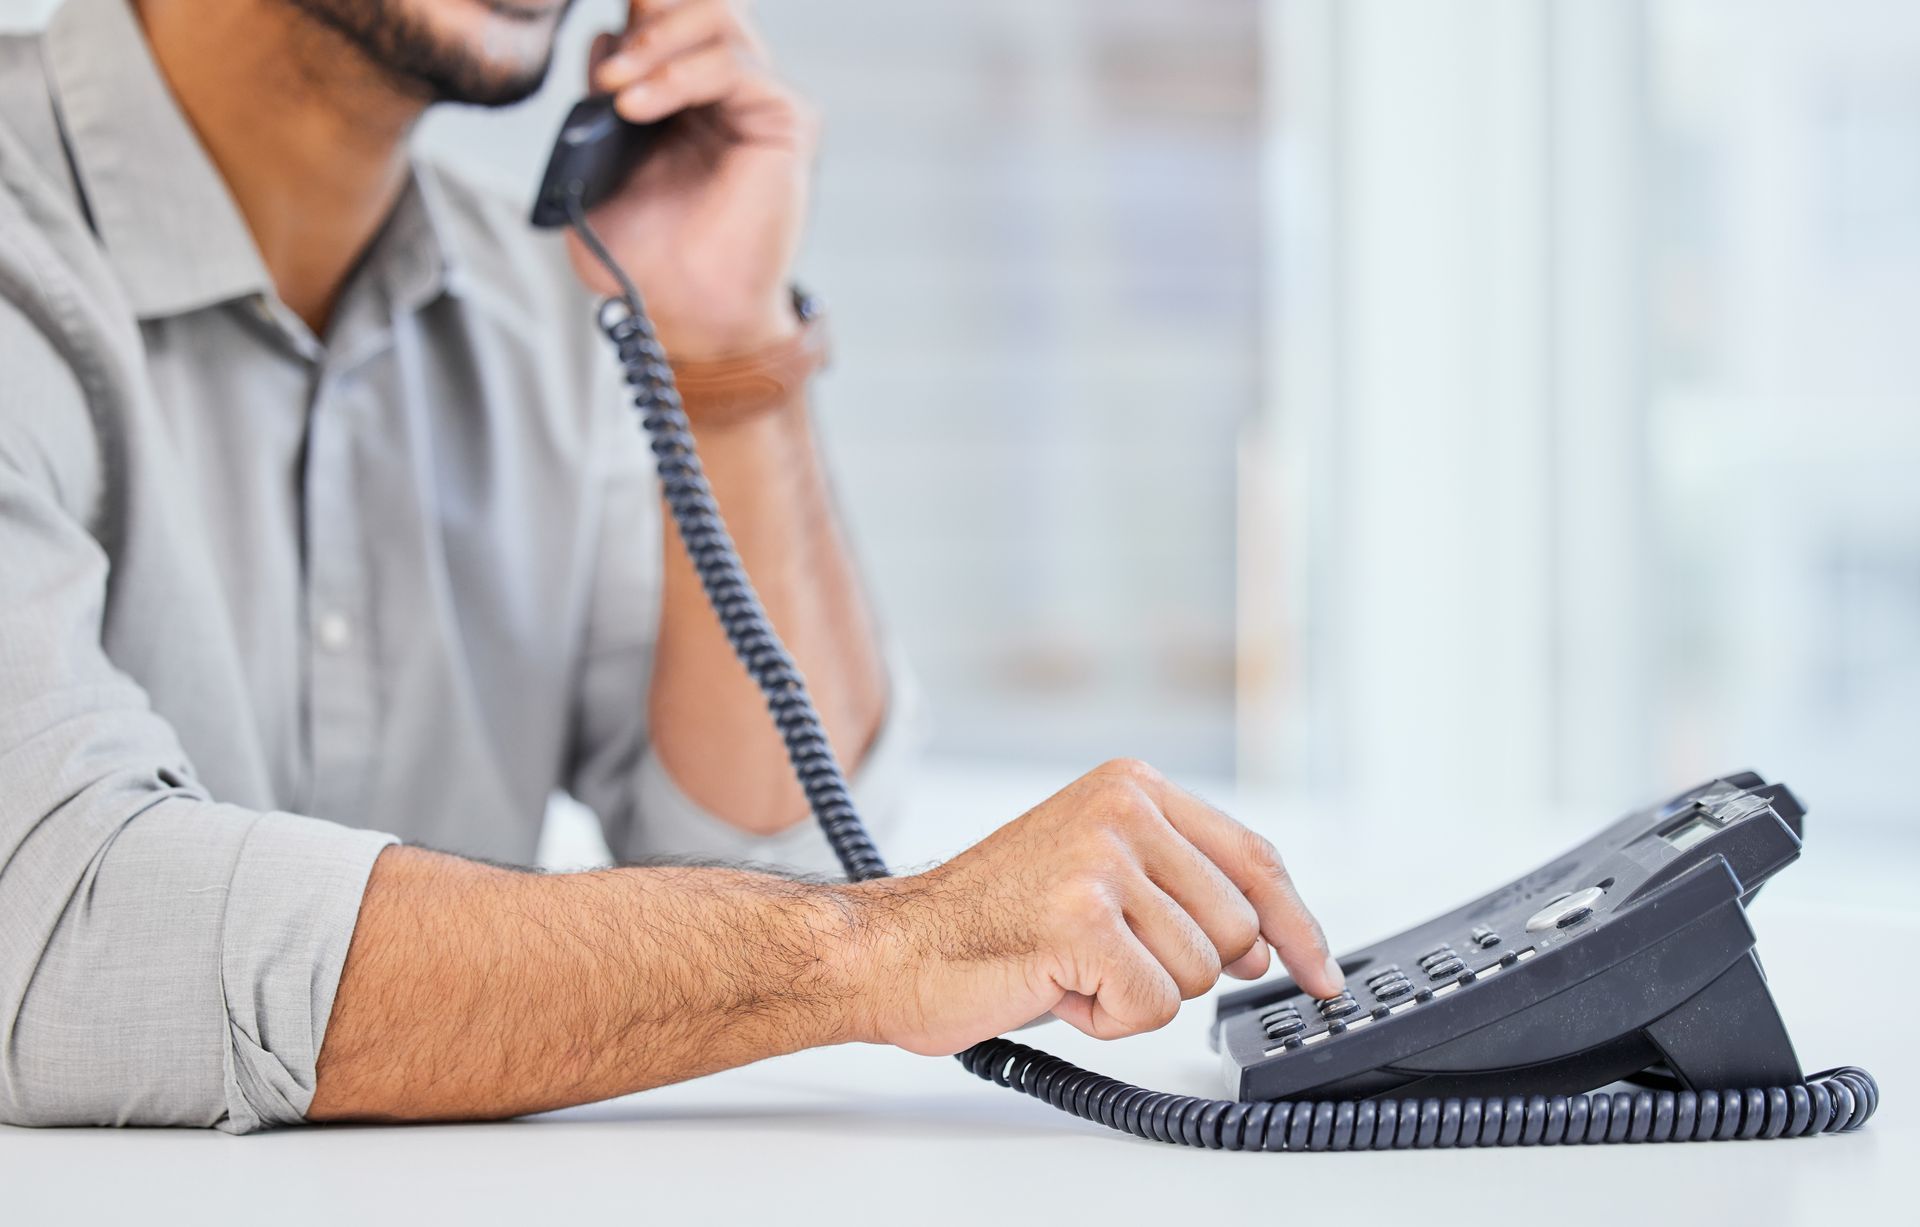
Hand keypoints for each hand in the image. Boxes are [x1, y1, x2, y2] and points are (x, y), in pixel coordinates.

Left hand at [570, 0, 815, 359]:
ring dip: (655, 39)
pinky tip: (634, 106)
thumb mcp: (598, 169)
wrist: (689, 314)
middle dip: (646, 14)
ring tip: (614, 84)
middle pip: (694, 2)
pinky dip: (677, 75)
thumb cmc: (649, 259)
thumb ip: (595, 104)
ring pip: (717, 15)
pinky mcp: (784, 119)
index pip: (661, 17)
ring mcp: (759, 100)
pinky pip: (732, 65)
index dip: (632, 16)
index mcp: (684, 95)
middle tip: (608, 62)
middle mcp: (727, 88)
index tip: (594, 53)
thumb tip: (602, 41)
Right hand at [845, 759, 1345, 1056]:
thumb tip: (1268, 944)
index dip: (1298, 923)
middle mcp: (1122, 809)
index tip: (1322, 971)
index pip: (1254, 856)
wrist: (896, 949)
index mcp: (1132, 786)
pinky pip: (1152, 1005)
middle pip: (1235, 928)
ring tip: (1069, 965)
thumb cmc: (990, 921)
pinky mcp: (1081, 918)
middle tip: (1103, 958)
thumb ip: (1185, 890)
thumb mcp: (1099, 876)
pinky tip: (1054, 985)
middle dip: (1179, 968)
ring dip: (1135, 993)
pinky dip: (1106, 1018)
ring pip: (1197, 972)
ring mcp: (1101, 860)